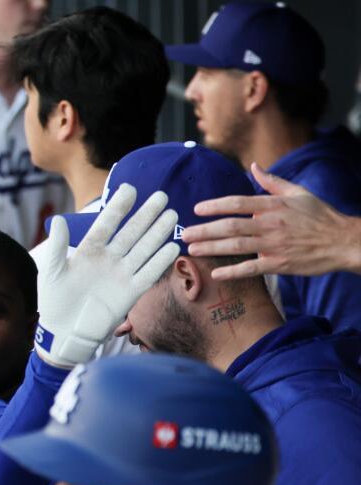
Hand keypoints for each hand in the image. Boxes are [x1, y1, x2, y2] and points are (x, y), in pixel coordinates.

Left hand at [33, 184, 179, 366]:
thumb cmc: (54, 300)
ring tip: (171, 214)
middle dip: (146, 215)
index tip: (130, 189)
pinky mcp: (130, 292)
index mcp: (89, 251)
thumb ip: (56, 246)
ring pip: (143, 249)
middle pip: (131, 233)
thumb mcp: (51, 271)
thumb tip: (57, 220)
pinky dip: (160, 262)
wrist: (64, 332)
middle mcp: (109, 259)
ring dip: (157, 233)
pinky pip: (148, 274)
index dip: (118, 208)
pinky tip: (172, 247)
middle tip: (161, 197)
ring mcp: (121, 274)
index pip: (106, 224)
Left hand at [184, 162, 360, 278]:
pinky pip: (252, 268)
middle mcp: (271, 224)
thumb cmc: (319, 216)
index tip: (196, 209)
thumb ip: (272, 182)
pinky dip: (233, 272)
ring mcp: (274, 245)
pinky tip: (216, 274)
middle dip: (205, 230)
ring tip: (193, 249)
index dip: (215, 206)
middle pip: (231, 226)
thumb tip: (253, 167)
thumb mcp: (298, 193)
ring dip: (212, 248)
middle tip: (185, 233)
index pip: (237, 203)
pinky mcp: (279, 264)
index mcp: (273, 206)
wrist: (342, 240)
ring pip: (237, 246)